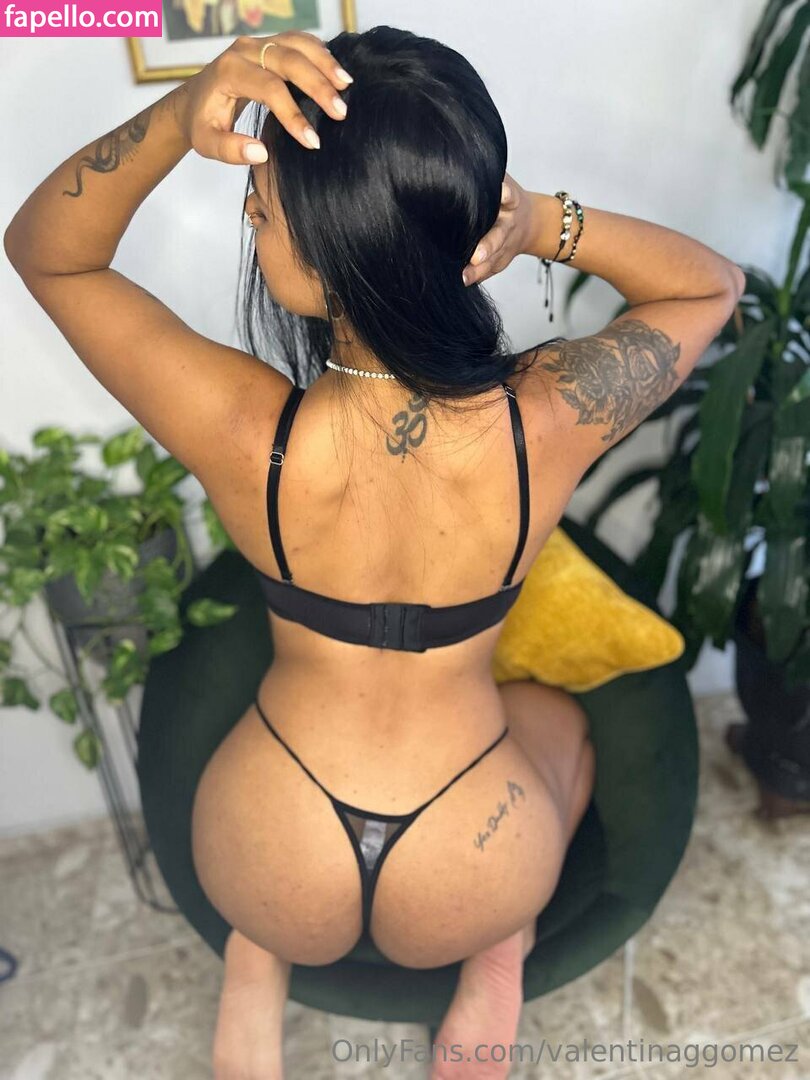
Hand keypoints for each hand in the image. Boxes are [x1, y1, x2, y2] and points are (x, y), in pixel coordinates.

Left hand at [179, 31, 352, 163]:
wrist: (194, 100)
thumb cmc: (202, 123)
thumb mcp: (207, 143)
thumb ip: (230, 150)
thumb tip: (261, 152)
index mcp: (230, 72)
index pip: (270, 89)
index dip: (293, 114)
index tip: (313, 141)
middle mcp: (245, 50)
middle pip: (290, 60)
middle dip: (318, 86)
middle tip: (341, 112)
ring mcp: (258, 43)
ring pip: (298, 44)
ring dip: (325, 63)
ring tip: (347, 86)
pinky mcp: (269, 43)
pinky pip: (299, 41)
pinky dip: (320, 54)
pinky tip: (336, 72)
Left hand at [462, 172, 534, 286]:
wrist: (530, 220)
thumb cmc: (502, 197)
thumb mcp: (500, 180)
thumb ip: (483, 177)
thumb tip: (451, 158)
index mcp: (510, 200)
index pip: (510, 195)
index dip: (506, 194)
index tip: (502, 193)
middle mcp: (509, 223)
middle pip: (499, 236)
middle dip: (488, 246)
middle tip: (476, 256)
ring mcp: (507, 244)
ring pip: (495, 259)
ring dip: (480, 268)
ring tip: (464, 276)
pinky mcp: (502, 260)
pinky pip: (491, 270)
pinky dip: (478, 276)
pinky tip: (463, 280)